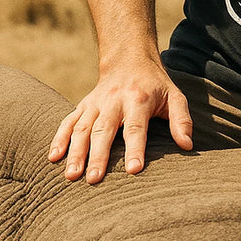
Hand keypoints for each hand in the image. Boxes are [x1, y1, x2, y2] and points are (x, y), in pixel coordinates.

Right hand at [47, 56, 192, 183]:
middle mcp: (114, 100)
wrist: (130, 60)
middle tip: (94, 180)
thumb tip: (188, 146)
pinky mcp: (83, 105)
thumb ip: (181, 120)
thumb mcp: (174, 96)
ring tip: (71, 176)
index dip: (135, 148)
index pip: (136, 127)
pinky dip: (59, 138)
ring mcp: (96, 103)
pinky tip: (53, 157)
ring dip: (76, 151)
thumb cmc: (156, 86)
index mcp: (139, 99)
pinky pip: (68, 121)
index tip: (133, 170)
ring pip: (82, 127)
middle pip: (105, 129)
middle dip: (99, 155)